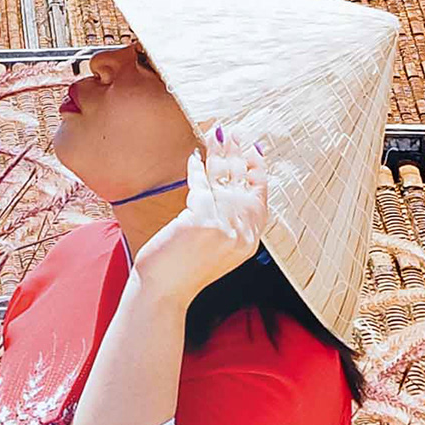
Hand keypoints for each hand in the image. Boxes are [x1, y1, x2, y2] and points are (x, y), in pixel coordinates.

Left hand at [129, 127, 266, 305]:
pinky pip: (201, 184)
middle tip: (234, 132)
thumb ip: (230, 223)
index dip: (258, 170)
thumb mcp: (218, 248)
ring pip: (224, 179)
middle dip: (239, 154)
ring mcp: (224, 226)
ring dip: (220, 153)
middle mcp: (242, 233)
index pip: (260, 196)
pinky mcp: (202, 219)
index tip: (253, 149)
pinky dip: (196, 168)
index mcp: (250, 241)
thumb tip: (227, 187)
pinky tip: (193, 156)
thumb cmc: (184, 272)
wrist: (164, 293)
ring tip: (217, 132)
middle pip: (243, 182)